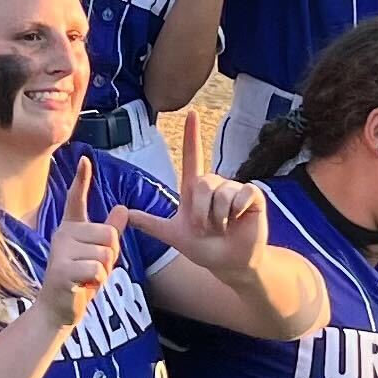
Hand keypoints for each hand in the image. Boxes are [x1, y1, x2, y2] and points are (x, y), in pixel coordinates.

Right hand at [29, 156, 122, 332]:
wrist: (58, 309)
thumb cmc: (79, 280)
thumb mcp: (98, 254)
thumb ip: (110, 232)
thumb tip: (123, 207)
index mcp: (71, 228)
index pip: (75, 199)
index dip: (81, 180)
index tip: (85, 159)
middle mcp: (63, 234)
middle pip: (109, 234)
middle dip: (111, 256)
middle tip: (94, 269)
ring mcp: (60, 251)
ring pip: (106, 254)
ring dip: (104, 271)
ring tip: (87, 278)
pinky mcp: (61, 270)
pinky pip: (97, 269)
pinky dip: (97, 281)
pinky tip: (83, 286)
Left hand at [107, 112, 268, 279]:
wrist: (229, 264)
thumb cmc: (204, 248)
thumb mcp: (174, 236)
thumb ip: (151, 224)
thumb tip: (125, 212)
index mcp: (196, 189)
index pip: (191, 157)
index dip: (191, 136)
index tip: (190, 113)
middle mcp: (215, 184)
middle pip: (204, 183)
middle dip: (201, 212)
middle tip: (204, 229)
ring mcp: (235, 189)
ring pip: (222, 193)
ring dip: (218, 217)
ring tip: (222, 228)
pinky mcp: (253, 196)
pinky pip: (243, 195)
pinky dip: (237, 211)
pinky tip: (239, 220)